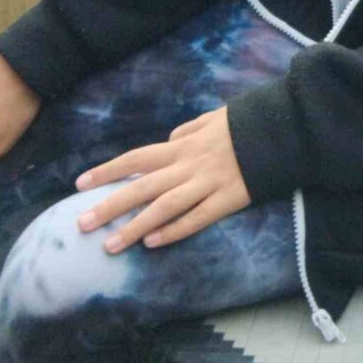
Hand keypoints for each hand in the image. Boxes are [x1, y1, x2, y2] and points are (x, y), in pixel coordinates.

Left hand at [75, 106, 250, 253]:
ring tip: (109, 245)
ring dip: (134, 227)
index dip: (107, 171)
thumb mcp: (213, 117)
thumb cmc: (245, 123)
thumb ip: (188, 130)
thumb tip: (168, 140)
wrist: (282, 129)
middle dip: (109, 206)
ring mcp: (207, 184)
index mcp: (183, 146)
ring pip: (163, 208)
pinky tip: (152, 244)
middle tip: (81, 224)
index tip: (80, 184)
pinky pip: (196, 219)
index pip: (136, 158)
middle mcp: (188, 166)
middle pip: (142, 187)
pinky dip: (173, 231)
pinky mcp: (227, 200)